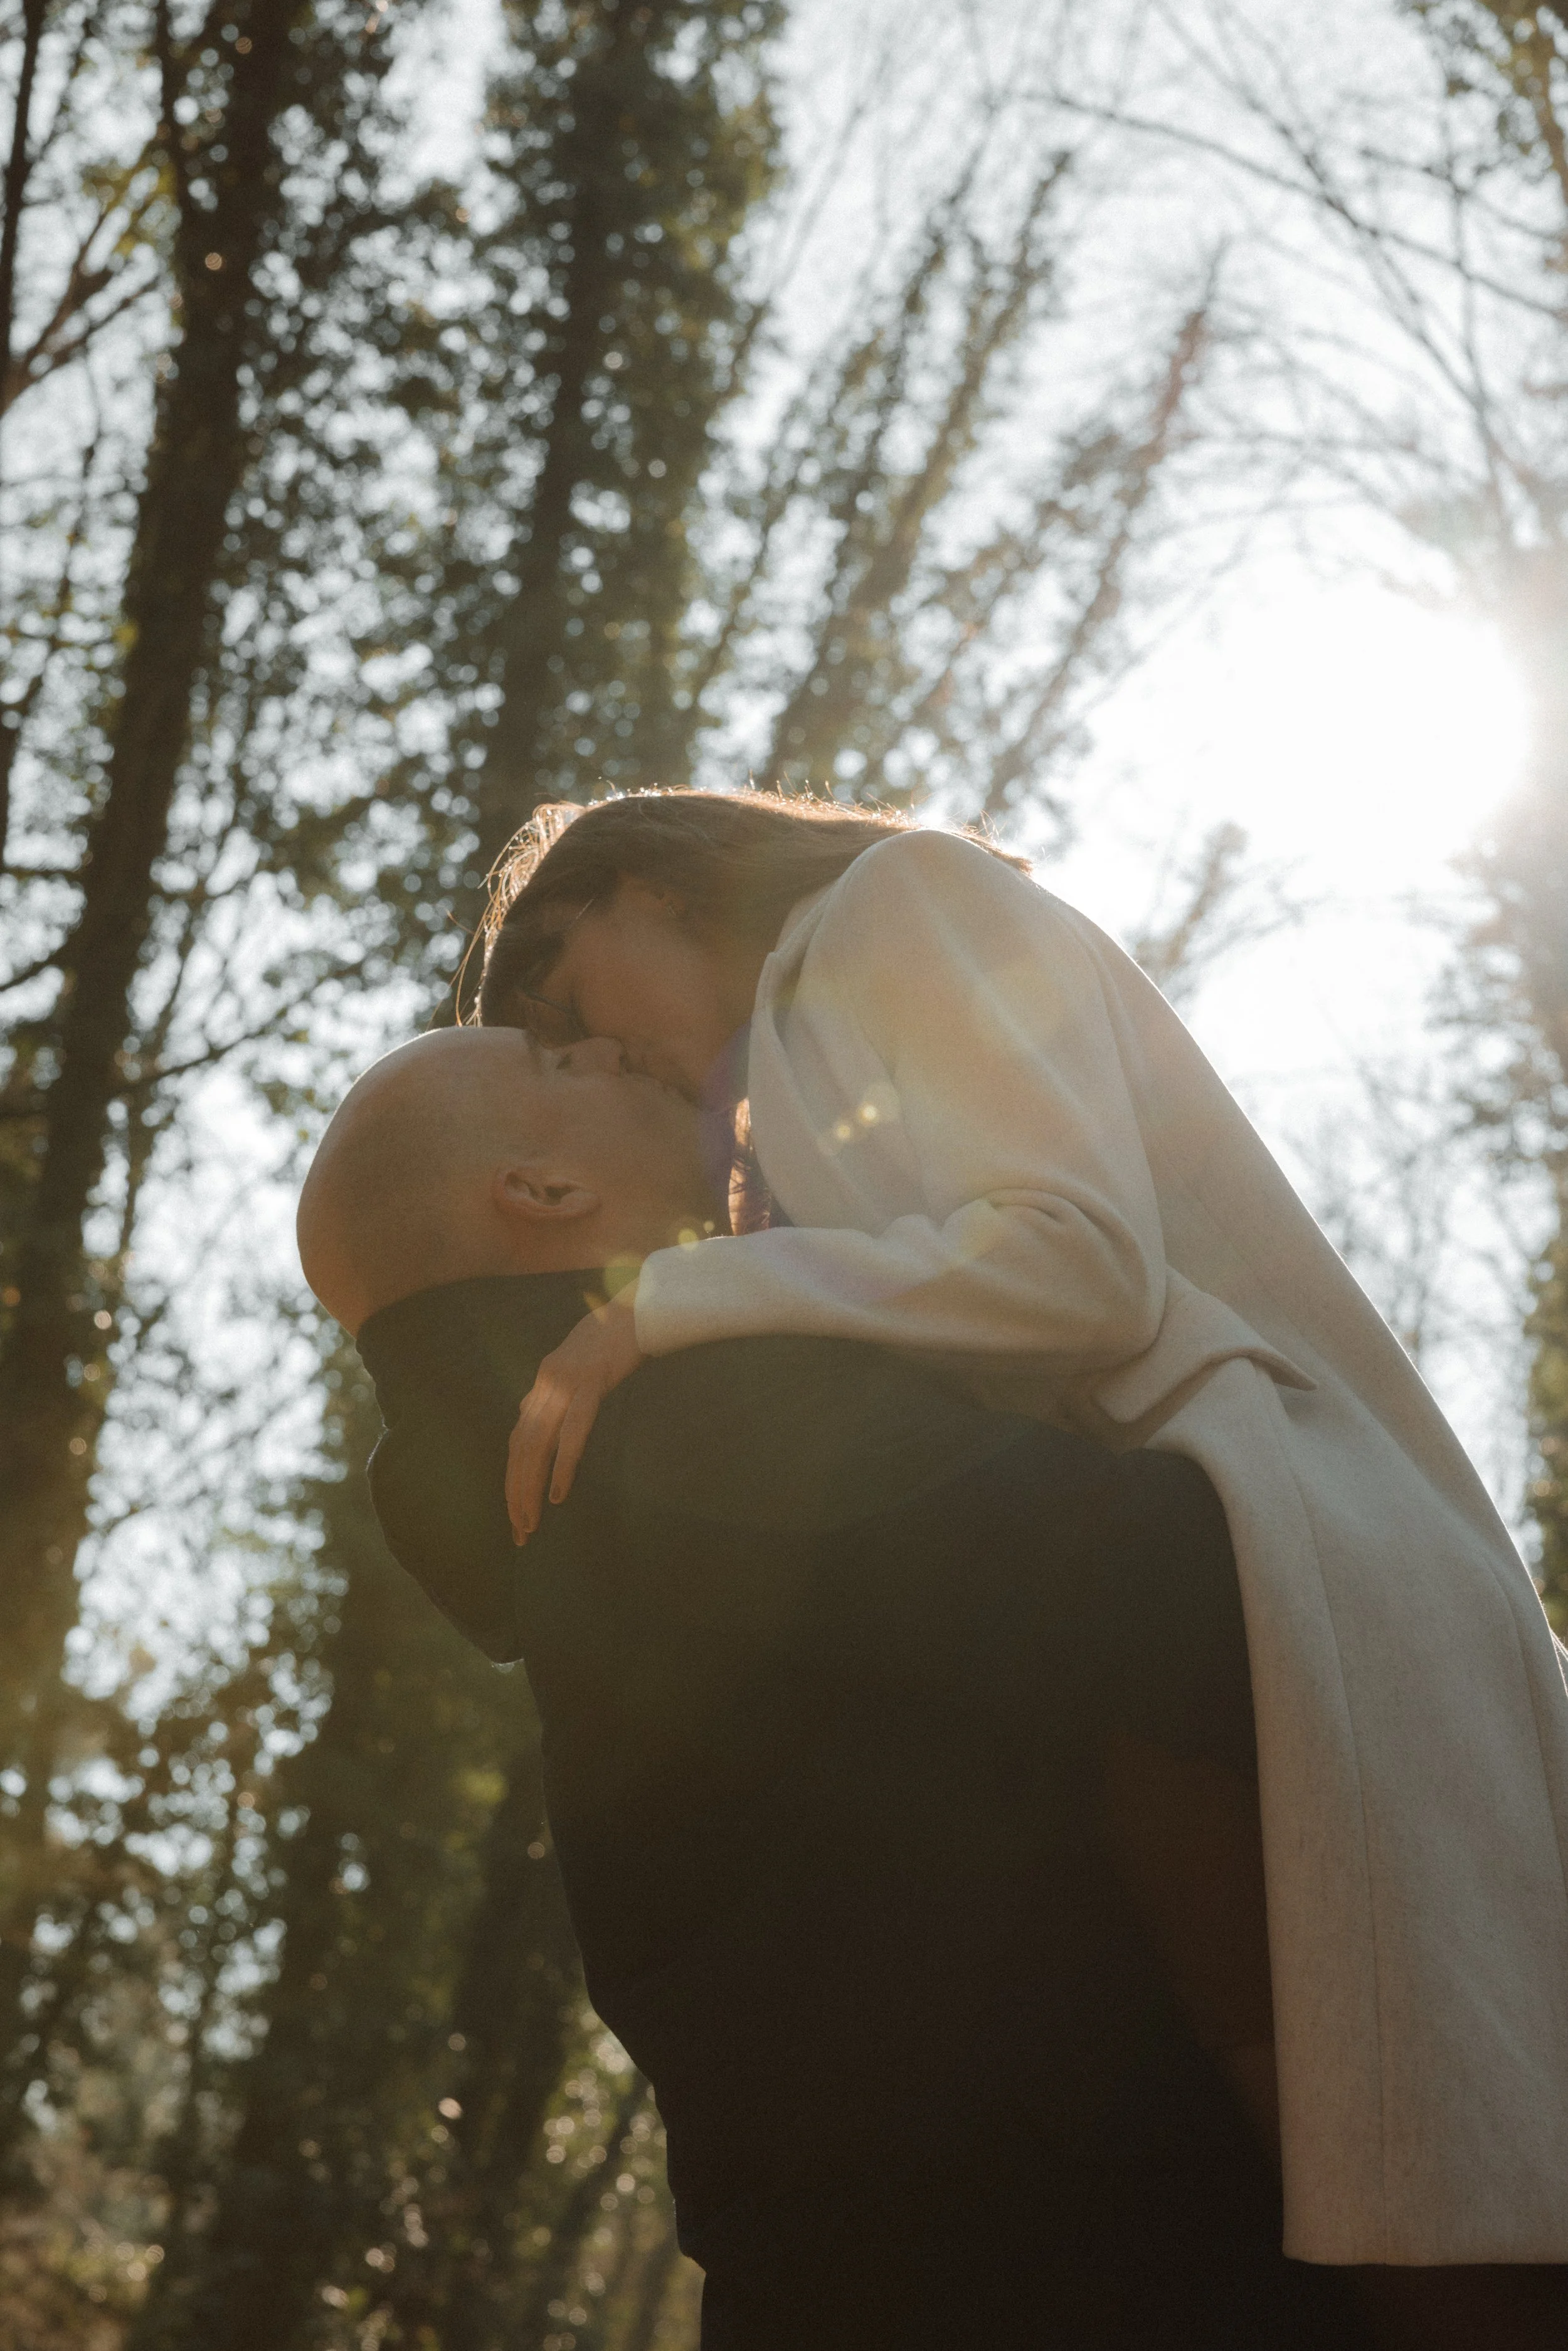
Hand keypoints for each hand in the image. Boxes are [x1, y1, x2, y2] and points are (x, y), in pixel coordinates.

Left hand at [507, 1287, 643, 1543]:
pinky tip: (558, 1492)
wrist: (634, 1307)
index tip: (516, 1515)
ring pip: (537, 1445)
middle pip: (520, 1449)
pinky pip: (573, 1431)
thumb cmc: (611, 1339)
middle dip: (516, 1493)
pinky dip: (562, 1463)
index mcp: (542, 1386)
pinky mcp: (591, 1383)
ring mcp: (566, 1384)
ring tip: (532, 1521)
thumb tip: (532, 1417)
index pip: (517, 1442)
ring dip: (530, 1487)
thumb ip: (553, 1395)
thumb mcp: (575, 1369)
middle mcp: (545, 1386)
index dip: (513, 1480)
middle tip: (520, 1532)